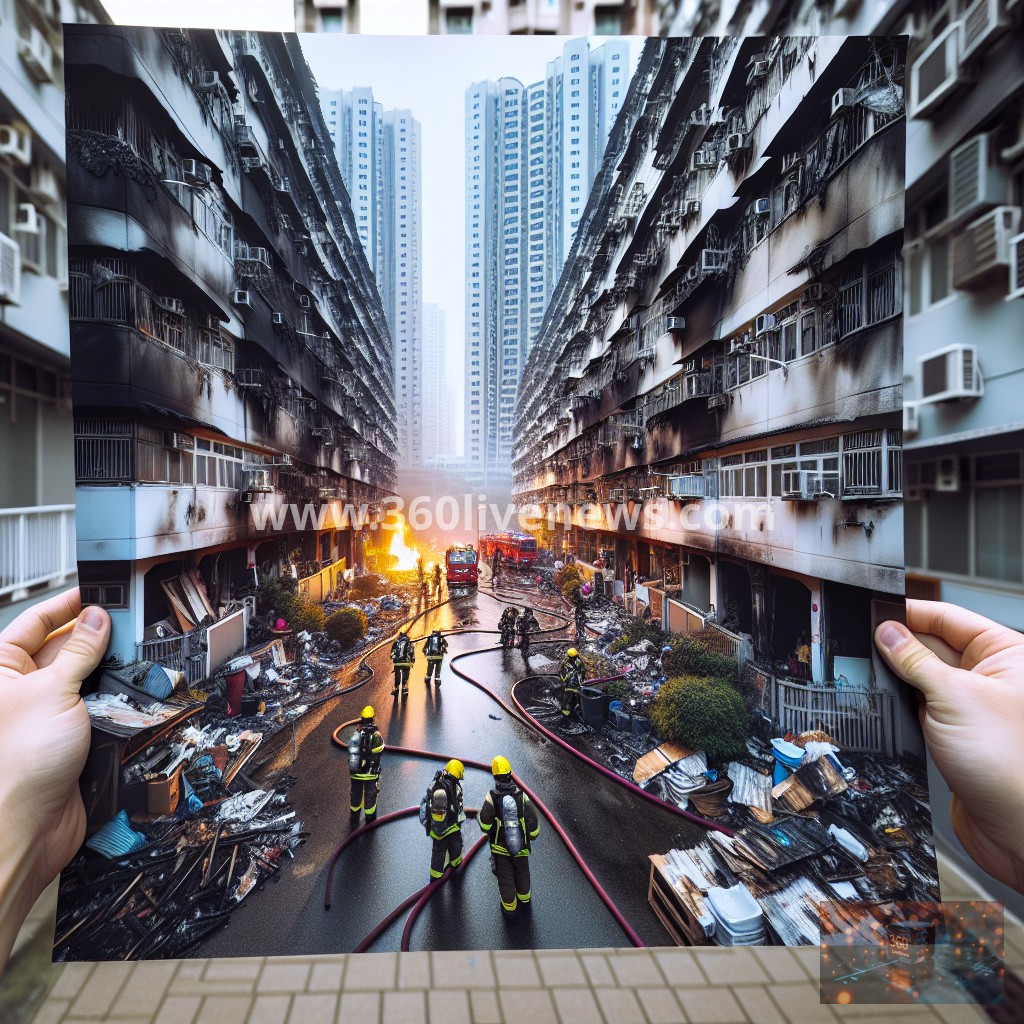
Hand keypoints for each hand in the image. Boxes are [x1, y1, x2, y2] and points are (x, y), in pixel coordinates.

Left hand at [0, 588, 109, 971]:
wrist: (32, 826)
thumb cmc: (18, 765)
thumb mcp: (53, 692)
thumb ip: (80, 651)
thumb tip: (96, 619)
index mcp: (2, 670)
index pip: (35, 622)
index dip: (67, 604)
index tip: (97, 590)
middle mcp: (24, 689)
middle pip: (66, 646)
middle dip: (96, 636)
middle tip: (128, 622)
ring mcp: (51, 711)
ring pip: (88, 675)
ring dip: (110, 668)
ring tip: (134, 654)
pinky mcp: (75, 734)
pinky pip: (101, 704)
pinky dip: (118, 696)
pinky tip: (133, 688)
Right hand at [875, 600, 1023, 893]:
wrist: (1016, 827)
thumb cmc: (1012, 763)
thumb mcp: (952, 697)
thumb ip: (914, 660)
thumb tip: (888, 632)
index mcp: (1005, 654)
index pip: (948, 617)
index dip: (911, 613)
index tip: (876, 613)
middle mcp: (990, 678)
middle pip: (932, 645)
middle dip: (900, 647)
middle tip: (867, 647)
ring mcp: (970, 706)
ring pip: (922, 678)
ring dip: (900, 679)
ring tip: (876, 678)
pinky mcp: (953, 733)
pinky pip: (918, 707)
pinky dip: (902, 706)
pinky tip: (888, 706)